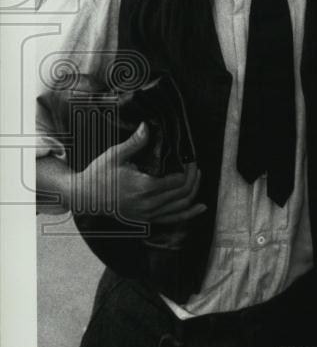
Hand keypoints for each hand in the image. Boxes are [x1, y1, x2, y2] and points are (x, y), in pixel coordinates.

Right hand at [74, 122, 205, 225]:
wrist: (85, 197)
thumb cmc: (99, 174)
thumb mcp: (116, 155)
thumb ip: (135, 142)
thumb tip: (147, 126)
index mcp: (145, 188)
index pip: (179, 180)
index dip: (189, 169)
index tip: (190, 159)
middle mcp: (149, 204)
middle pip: (184, 193)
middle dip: (194, 178)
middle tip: (195, 166)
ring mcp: (148, 215)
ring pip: (181, 207)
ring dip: (193, 192)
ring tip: (198, 178)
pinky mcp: (146, 220)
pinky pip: (173, 219)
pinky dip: (188, 213)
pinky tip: (200, 207)